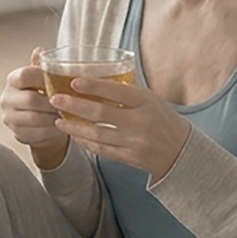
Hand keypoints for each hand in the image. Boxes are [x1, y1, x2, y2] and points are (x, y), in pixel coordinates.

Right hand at [0, 48, 71, 167]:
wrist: (38, 121)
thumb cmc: (43, 94)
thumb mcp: (43, 79)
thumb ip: (42, 66)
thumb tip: (39, 49)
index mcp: (13, 80)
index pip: (25, 75)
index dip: (43, 78)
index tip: (62, 81)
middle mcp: (6, 98)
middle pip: (30, 100)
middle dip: (52, 102)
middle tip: (70, 102)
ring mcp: (9, 118)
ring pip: (35, 118)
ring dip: (54, 117)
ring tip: (68, 114)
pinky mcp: (17, 134)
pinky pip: (37, 133)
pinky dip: (52, 130)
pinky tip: (62, 126)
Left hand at [50, 75, 190, 180]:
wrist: (180, 152)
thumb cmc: (162, 119)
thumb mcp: (150, 99)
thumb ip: (126, 92)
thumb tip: (94, 79)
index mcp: (146, 102)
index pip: (116, 91)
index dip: (93, 86)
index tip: (73, 81)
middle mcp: (140, 122)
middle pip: (101, 113)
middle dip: (75, 106)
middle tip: (56, 100)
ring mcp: (134, 142)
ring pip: (97, 134)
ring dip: (74, 127)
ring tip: (58, 120)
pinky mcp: (129, 158)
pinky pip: (102, 149)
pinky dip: (86, 142)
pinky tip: (74, 135)